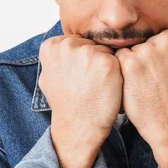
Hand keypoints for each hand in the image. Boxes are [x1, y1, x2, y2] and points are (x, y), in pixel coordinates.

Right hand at [38, 34, 121, 167]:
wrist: (79, 127)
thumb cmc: (66, 102)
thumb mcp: (48, 76)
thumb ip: (56, 56)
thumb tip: (61, 43)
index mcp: (52, 46)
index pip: (76, 41)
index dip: (80, 59)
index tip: (76, 76)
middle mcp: (68, 45)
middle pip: (91, 43)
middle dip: (94, 59)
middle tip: (87, 82)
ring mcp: (88, 52)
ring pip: (106, 51)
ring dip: (106, 65)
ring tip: (97, 85)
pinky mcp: (107, 62)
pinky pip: (118, 60)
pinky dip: (117, 73)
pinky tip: (108, 87)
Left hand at [114, 29, 167, 164]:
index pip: (160, 36)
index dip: (158, 54)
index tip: (162, 70)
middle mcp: (166, 40)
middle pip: (145, 41)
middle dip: (145, 57)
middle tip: (152, 79)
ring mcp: (147, 51)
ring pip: (131, 49)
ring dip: (132, 64)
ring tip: (144, 84)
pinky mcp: (130, 63)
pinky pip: (118, 58)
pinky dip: (121, 71)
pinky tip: (132, 85)